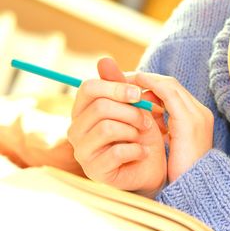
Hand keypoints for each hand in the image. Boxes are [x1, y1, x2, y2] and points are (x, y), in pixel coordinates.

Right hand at [67, 58, 166, 197]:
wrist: (152, 167)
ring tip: (143, 136)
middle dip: (131, 112)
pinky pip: (117, 152)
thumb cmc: (141, 133)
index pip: (88, 88)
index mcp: (83, 110)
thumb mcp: (134, 106)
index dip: (115, 87)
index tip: (137, 94)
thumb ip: (119, 85)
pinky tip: (142, 153)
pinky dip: (137, 150)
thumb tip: (104, 59)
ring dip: (134, 131)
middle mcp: (76, 130)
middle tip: (147, 120)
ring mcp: (82, 152)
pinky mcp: (95, 171)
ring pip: (107, 128)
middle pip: (100, 107)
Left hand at [132, 72, 213, 182]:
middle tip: (122, 79)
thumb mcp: (169, 145)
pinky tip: (133, 89)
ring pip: (169, 85)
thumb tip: (143, 115)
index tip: (130, 88)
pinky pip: (168, 94)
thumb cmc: (181, 173)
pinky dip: (150, 87)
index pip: (173, 93)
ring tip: (124, 81)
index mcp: (197, 118)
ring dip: (146, 80)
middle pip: (171, 85)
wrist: (197, 188)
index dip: (151, 86)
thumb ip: (160, 127)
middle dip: (146, 80)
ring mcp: (196, 115)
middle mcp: (199, 112)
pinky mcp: (189, 121)